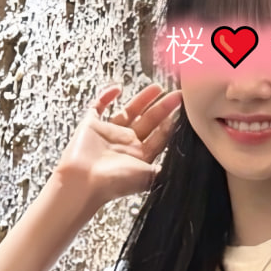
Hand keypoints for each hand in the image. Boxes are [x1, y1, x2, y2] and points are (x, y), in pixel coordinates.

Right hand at [53, 81, 182, 211]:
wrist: (84, 182)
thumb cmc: (115, 183)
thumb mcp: (150, 177)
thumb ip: (167, 168)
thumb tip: (186, 166)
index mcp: (140, 157)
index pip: (160, 136)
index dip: (172, 123)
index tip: (184, 110)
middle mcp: (125, 145)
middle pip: (148, 121)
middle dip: (163, 108)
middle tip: (177, 95)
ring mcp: (108, 134)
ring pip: (128, 112)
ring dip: (142, 100)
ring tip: (157, 87)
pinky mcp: (90, 126)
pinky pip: (98, 107)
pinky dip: (106, 97)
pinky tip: (117, 88)